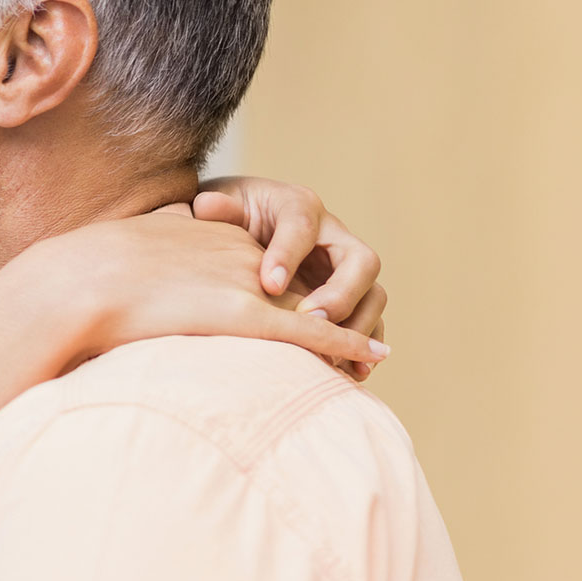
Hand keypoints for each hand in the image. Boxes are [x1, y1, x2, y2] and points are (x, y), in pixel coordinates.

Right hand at [0, 211, 390, 374]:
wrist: (82, 281)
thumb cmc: (86, 278)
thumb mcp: (128, 255)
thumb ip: (146, 263)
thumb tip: (125, 275)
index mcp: (214, 237)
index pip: (270, 263)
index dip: (292, 288)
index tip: (305, 310)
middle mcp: (241, 253)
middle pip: (305, 281)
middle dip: (335, 307)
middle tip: (357, 334)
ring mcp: (248, 282)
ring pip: (319, 305)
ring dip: (349, 330)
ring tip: (368, 355)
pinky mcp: (250, 315)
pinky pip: (314, 330)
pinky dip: (347, 343)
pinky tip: (373, 356)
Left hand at [193, 177, 387, 378]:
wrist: (240, 230)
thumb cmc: (229, 217)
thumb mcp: (220, 207)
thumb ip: (217, 210)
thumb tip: (207, 206)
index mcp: (299, 206)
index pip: (302, 226)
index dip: (289, 255)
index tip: (269, 285)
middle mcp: (333, 236)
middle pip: (362, 261)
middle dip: (340, 293)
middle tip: (308, 319)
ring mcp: (346, 270)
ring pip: (373, 295)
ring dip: (357, 325)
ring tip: (330, 351)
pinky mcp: (349, 299)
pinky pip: (369, 322)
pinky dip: (363, 347)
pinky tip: (352, 373)